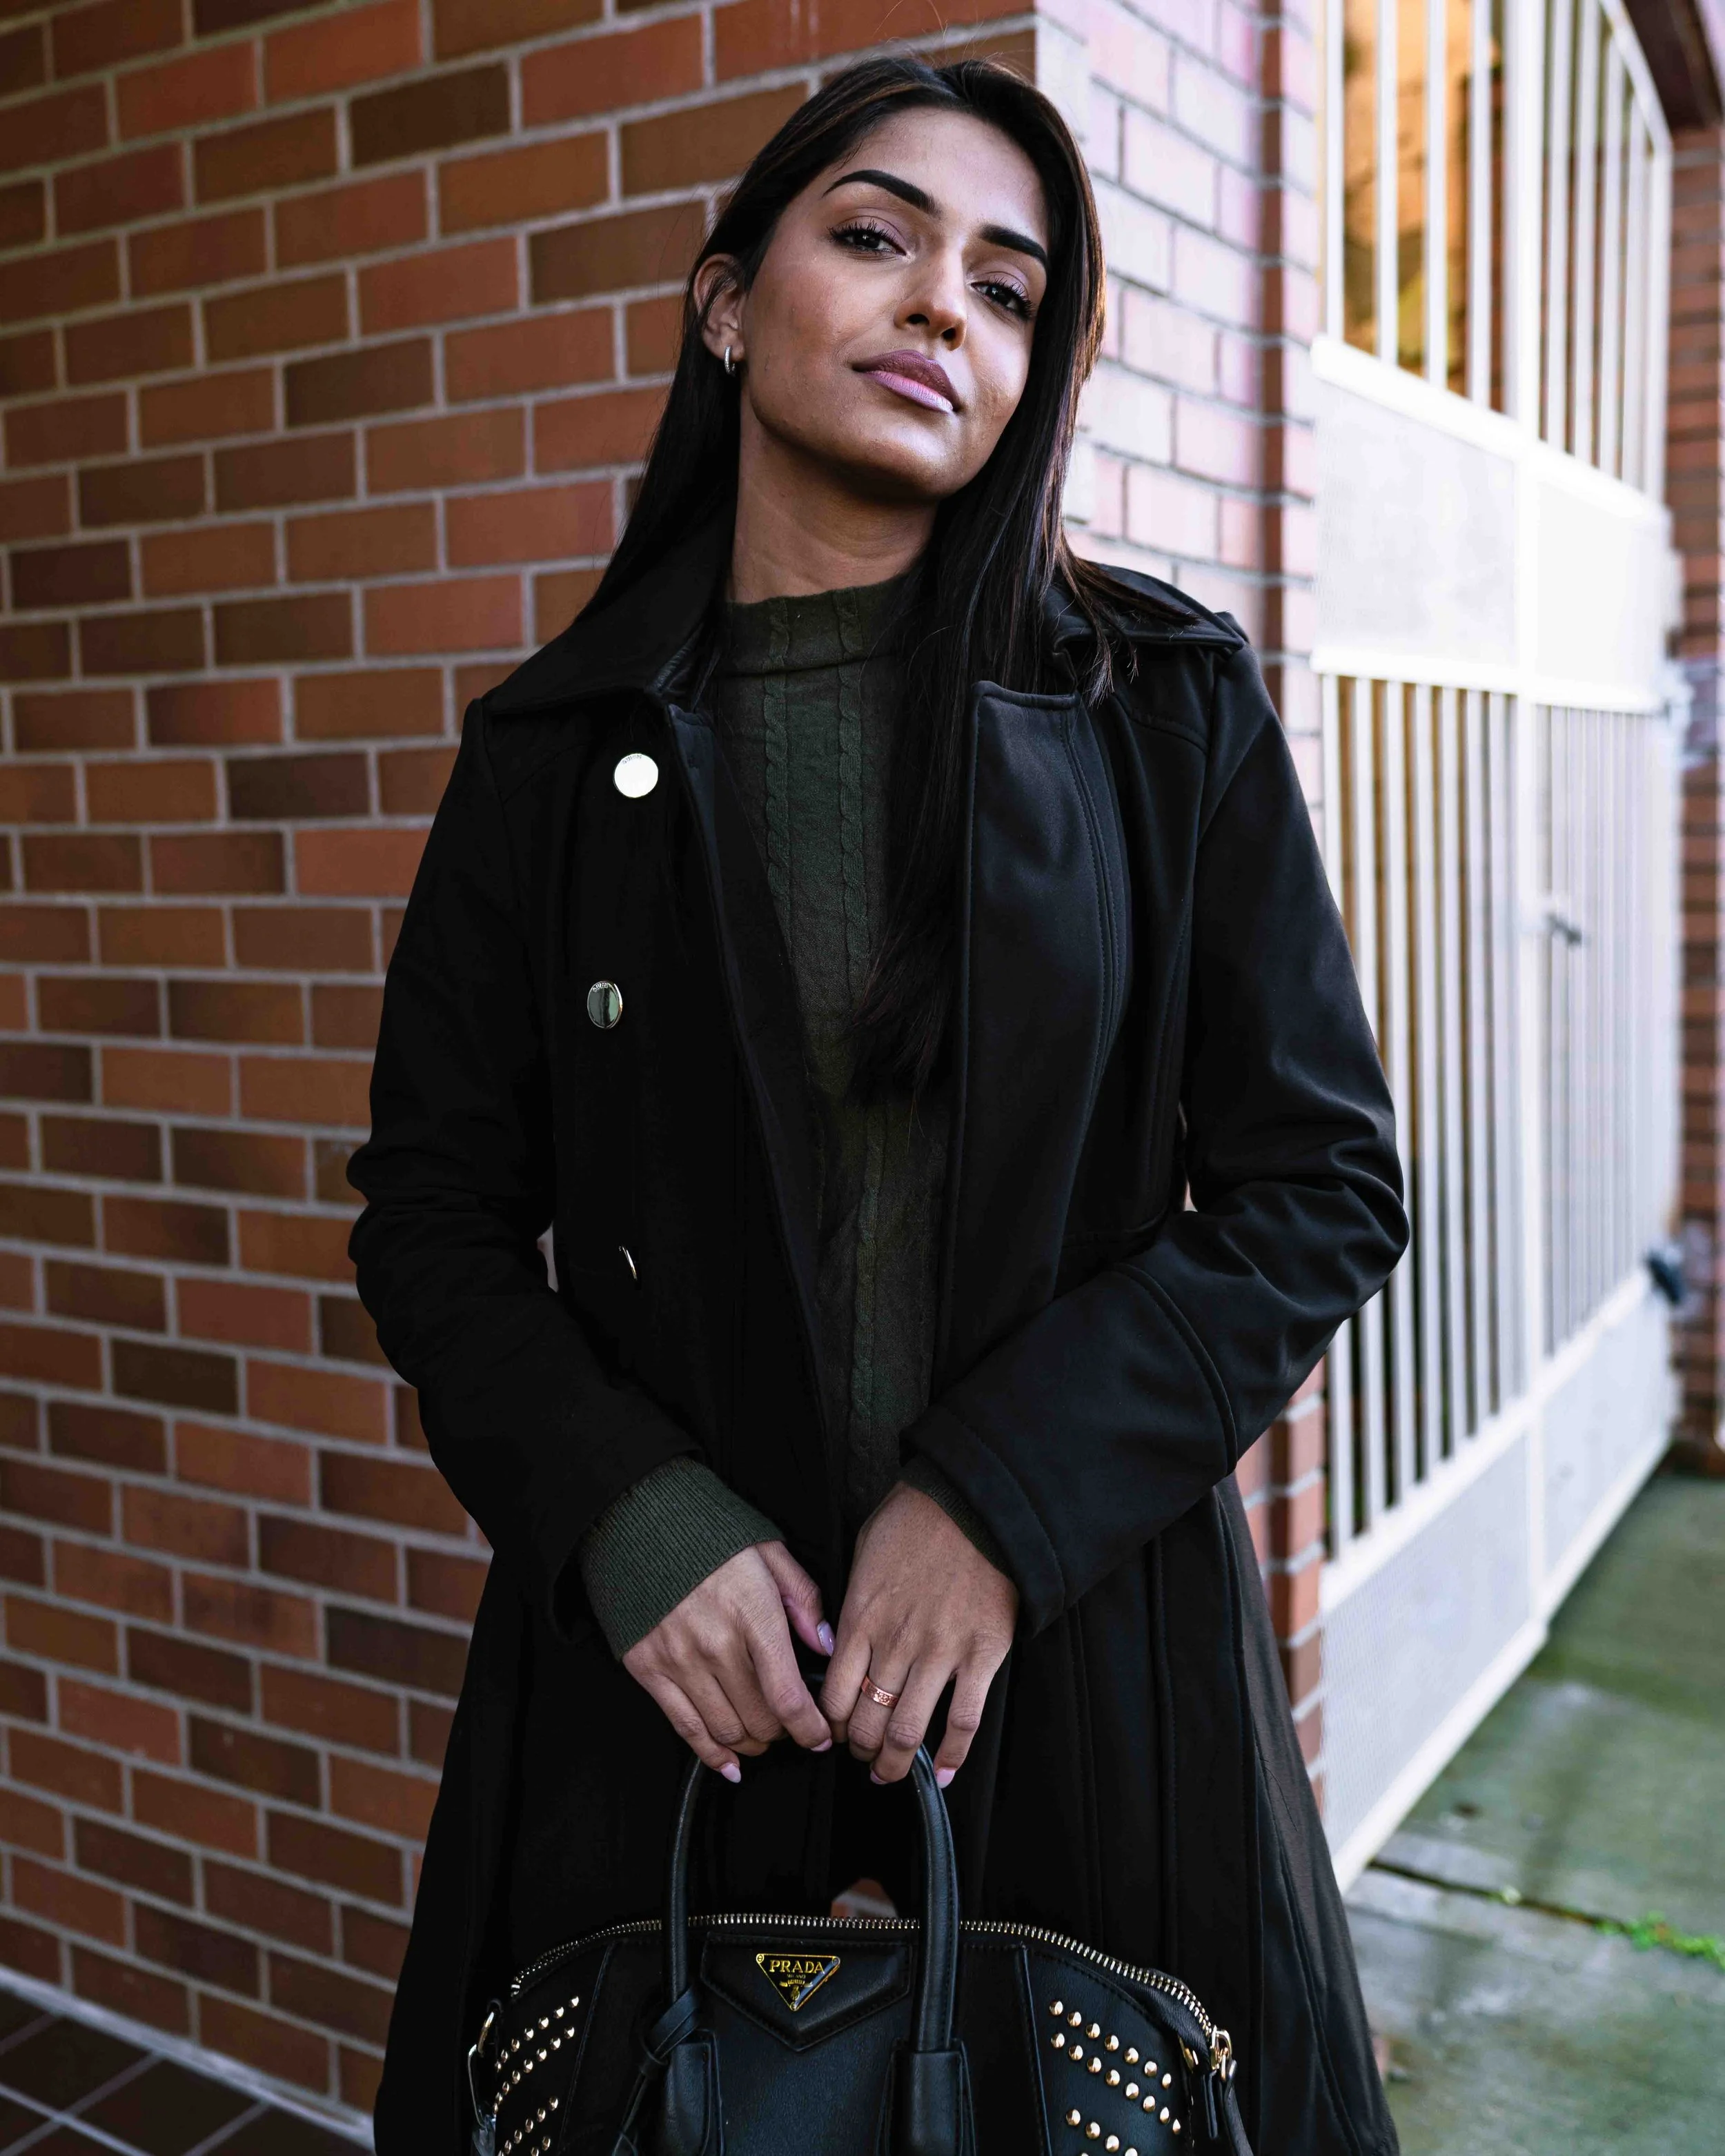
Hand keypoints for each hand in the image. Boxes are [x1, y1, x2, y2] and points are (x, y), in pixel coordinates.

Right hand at [623, 1541, 834, 1781]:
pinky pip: (683, 1726)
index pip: (787, 1696)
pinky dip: (709, 1752)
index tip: (820, 1737)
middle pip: (759, 1720)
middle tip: (789, 1727)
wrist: (640, 1519)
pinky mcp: (647, 1668)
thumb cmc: (710, 1535)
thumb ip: (803, 1601)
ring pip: (724, 1729)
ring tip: (760, 1736)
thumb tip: (826, 1646)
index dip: (809, 1728)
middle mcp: (716, 1644)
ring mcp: (678, 1660)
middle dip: (782, 1733)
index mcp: (753, 1614)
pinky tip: (726, 1761)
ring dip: (750, 1743)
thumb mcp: (769, 1552)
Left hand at [823, 1482, 1016, 1786]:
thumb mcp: (865, 1551)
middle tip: (862, 1756)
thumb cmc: (917, 1517)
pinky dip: (952, 1754)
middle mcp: (896, 1644)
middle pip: (868, 1719)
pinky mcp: (982, 1655)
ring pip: (909, 1730)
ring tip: (890, 1772)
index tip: (834, 1731)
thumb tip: (839, 1634)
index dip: (830, 1724)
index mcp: (862, 1618)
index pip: (834, 1694)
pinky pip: (964, 1719)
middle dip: (860, 1748)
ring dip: (895, 1761)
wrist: (974, 1502)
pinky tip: (940, 1773)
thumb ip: (852, 1600)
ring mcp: (940, 1653)